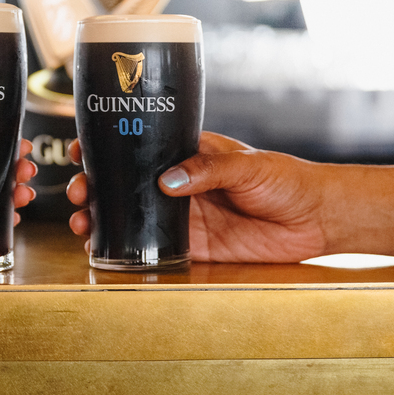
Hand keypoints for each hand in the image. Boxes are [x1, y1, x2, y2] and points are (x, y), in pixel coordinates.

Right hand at [66, 132, 327, 262]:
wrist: (315, 218)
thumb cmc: (286, 179)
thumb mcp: (247, 165)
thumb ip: (208, 170)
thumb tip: (168, 181)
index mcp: (188, 154)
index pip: (140, 146)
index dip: (107, 146)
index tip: (82, 149)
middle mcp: (178, 183)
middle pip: (124, 183)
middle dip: (94, 185)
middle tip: (78, 191)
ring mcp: (183, 215)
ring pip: (130, 215)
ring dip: (101, 217)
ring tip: (81, 222)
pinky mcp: (193, 246)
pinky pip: (152, 247)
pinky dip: (126, 247)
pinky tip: (103, 248)